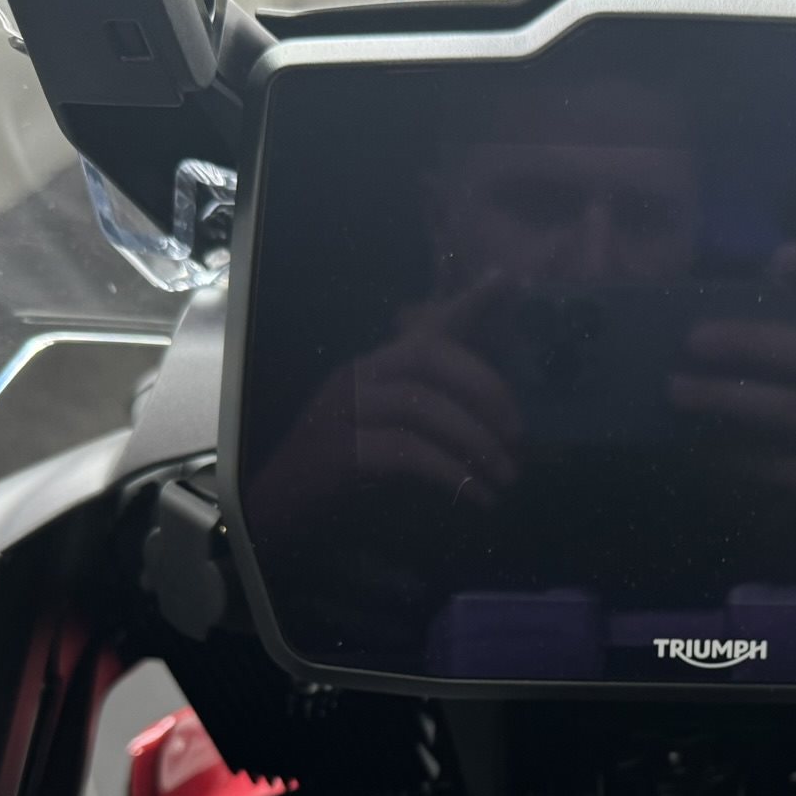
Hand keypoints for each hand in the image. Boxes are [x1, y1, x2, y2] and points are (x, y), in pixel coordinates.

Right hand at [272, 276, 522, 648]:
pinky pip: (408, 452)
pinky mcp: (339, 451)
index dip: (467, 303)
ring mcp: (343, 411)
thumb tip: (493, 428)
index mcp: (371, 369)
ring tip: (506, 477)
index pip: (424, 328)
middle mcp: (356, 377)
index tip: (507, 280)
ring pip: (423, 405)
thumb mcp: (387, 437)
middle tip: (517, 434)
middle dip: (485, 389)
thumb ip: (427, 420)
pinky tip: (478, 498)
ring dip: (476, 441)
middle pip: (430, 356)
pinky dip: (452, 474)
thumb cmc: (339, 477)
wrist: (277, 515)